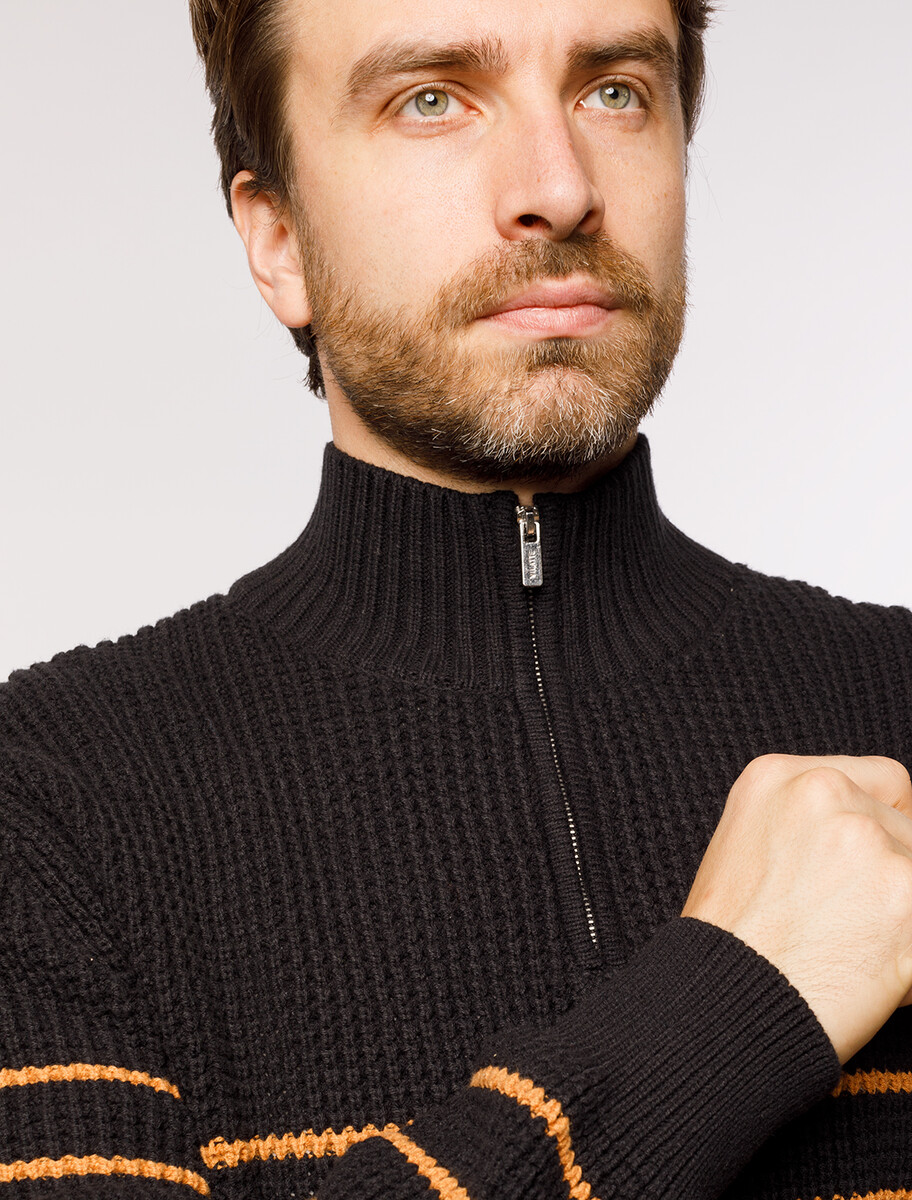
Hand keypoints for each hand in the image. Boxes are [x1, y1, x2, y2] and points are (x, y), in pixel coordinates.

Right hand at [681, 754, 911, 1064]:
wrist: (719, 1006)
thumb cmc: (725, 944)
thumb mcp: (743, 847)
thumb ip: (808, 826)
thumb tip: (874, 839)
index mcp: (779, 777)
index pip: (886, 781)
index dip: (889, 825)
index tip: (877, 863)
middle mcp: (825, 794)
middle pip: (908, 829)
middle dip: (893, 876)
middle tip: (850, 923)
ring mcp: (869, 843)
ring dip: (904, 915)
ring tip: (855, 951)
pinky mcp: (907, 898)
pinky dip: (910, 959)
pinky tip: (877, 975)